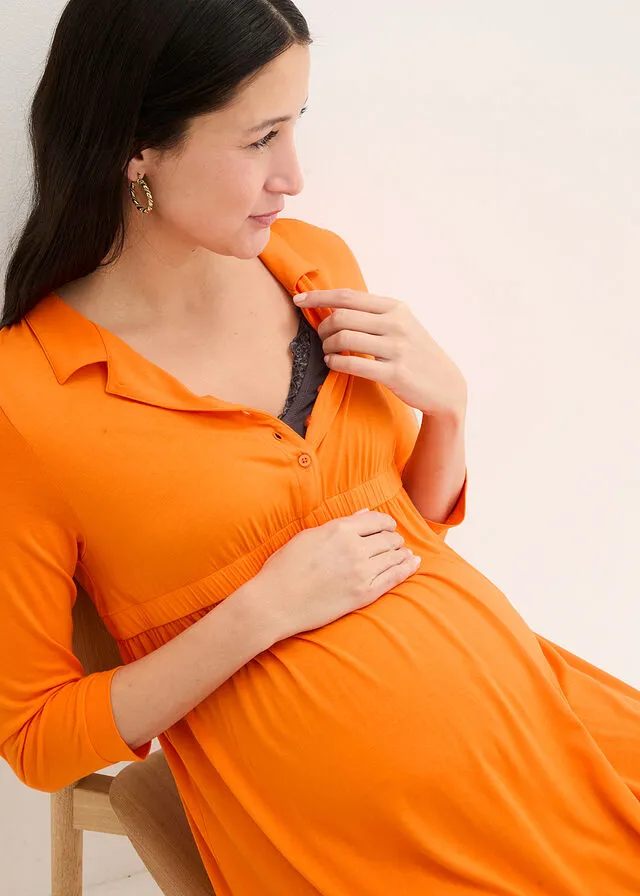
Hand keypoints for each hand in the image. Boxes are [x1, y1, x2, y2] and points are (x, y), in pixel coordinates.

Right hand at [251, 509, 420, 641]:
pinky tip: (413, 563)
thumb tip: (364, 515)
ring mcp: (361, 572)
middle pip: (388, 538)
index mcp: (339, 529)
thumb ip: (339, 525)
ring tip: (404, 553)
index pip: (376, 520)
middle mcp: (355, 548)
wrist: (275, 603)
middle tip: (394, 541)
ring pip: (393, 556)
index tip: (387, 526)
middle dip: (394, 538)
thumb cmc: (284, 568)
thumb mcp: (308, 536)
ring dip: (401, 552)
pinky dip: (407, 568)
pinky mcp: (364, 594)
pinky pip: (394, 578)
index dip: (386, 522)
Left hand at [294, 289, 466, 416]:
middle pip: (342, 316)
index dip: (319, 296)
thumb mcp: (402, 325)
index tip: (298, 299)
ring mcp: (397, 349)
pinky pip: (352, 364)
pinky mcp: (394, 373)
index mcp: (395, 308)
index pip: (348, 296)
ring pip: (344, 338)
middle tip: (321, 338)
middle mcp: (396, 324)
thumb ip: (373, 315)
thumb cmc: (416, 354)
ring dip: (327, 346)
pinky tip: (332, 364)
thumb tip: (335, 305)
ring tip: (327, 353)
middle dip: (323, 327)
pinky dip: (335, 363)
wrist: (445, 386)